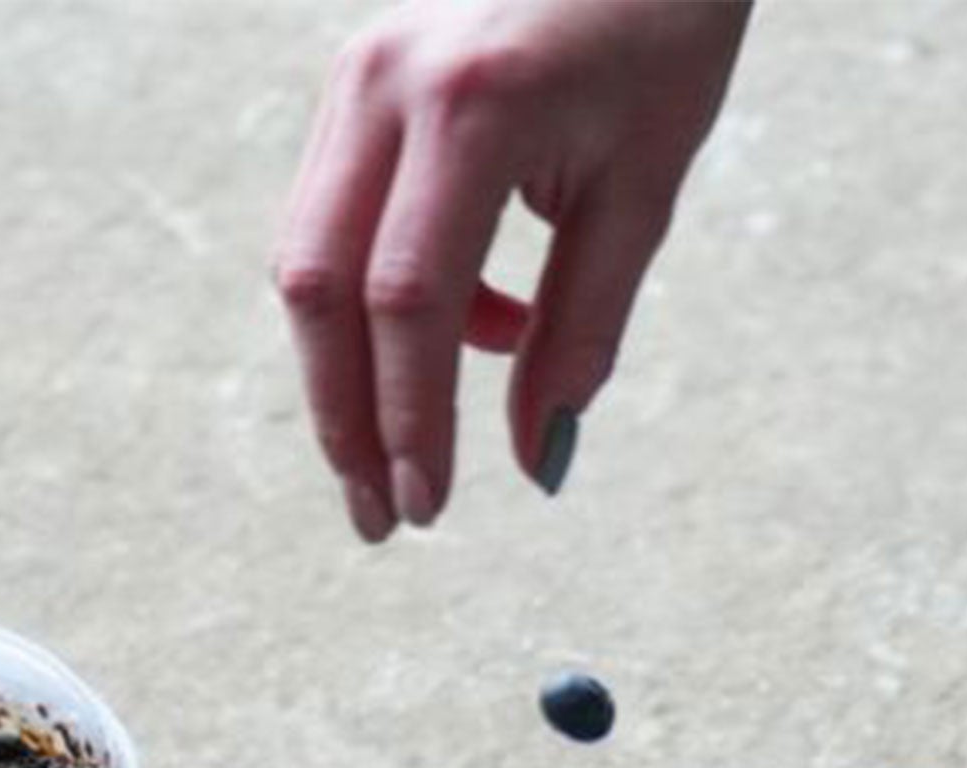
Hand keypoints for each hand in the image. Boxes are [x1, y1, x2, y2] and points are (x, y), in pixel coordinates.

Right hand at [273, 0, 751, 542]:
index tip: (425, 506)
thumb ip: (580, 329)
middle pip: (322, 285)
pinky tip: (461, 338)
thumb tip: (535, 461)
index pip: (409, 298)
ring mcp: (355, 75)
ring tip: (400, 462)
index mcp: (471, 107)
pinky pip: (334, 221)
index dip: (409, 417)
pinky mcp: (353, 85)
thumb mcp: (643, 192)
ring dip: (347, 373)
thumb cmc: (659, 35)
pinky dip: (377, 306)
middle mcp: (386, 82)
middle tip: (381, 519)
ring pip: (307, 258)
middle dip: (346, 417)